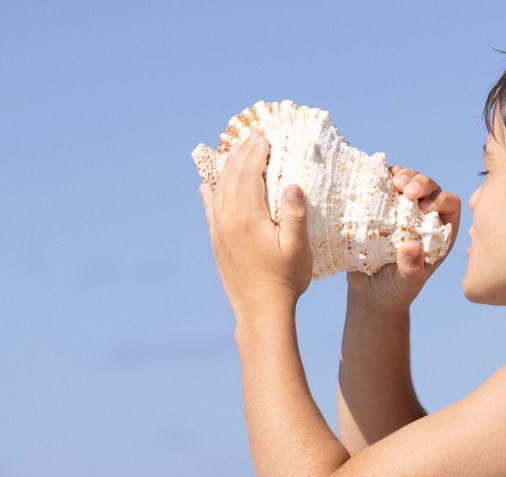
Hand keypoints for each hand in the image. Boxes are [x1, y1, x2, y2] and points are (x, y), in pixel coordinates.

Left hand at [199, 132, 311, 317]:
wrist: (260, 311)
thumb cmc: (286, 279)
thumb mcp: (298, 248)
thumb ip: (295, 215)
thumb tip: (293, 183)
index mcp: (248, 217)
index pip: (249, 174)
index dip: (256, 152)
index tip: (264, 136)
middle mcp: (228, 220)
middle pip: (232, 177)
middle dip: (242, 154)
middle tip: (252, 137)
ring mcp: (219, 231)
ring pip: (218, 190)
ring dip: (227, 169)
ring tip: (235, 153)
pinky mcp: (216, 243)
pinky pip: (209, 211)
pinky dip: (209, 194)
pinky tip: (207, 187)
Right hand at [346, 166, 462, 313]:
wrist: (370, 291)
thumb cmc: (396, 290)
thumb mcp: (406, 283)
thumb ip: (411, 268)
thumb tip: (412, 246)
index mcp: (440, 232)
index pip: (451, 205)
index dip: (442, 199)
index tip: (426, 206)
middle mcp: (424, 216)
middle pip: (430, 187)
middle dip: (420, 182)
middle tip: (406, 189)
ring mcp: (402, 208)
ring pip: (408, 180)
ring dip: (402, 176)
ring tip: (393, 181)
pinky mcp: (381, 205)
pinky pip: (384, 184)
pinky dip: (382, 177)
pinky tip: (378, 177)